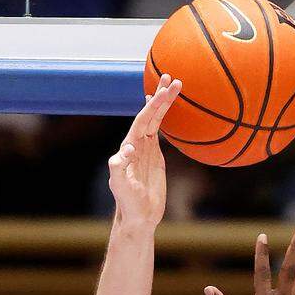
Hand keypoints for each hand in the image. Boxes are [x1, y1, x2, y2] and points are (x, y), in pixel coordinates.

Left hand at [108, 74, 182, 229]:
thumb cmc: (128, 204)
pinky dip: (163, 118)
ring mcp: (145, 150)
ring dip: (163, 103)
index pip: (143, 121)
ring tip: (175, 84)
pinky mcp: (154, 157)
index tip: (164, 91)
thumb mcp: (121, 187)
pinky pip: (159, 131)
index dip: (153, 106)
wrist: (138, 217)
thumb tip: (127, 149)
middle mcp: (136, 145)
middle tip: (171, 77)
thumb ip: (119, 168)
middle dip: (160, 97)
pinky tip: (166, 109)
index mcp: (128, 148)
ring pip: (155, 120)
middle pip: (149, 115)